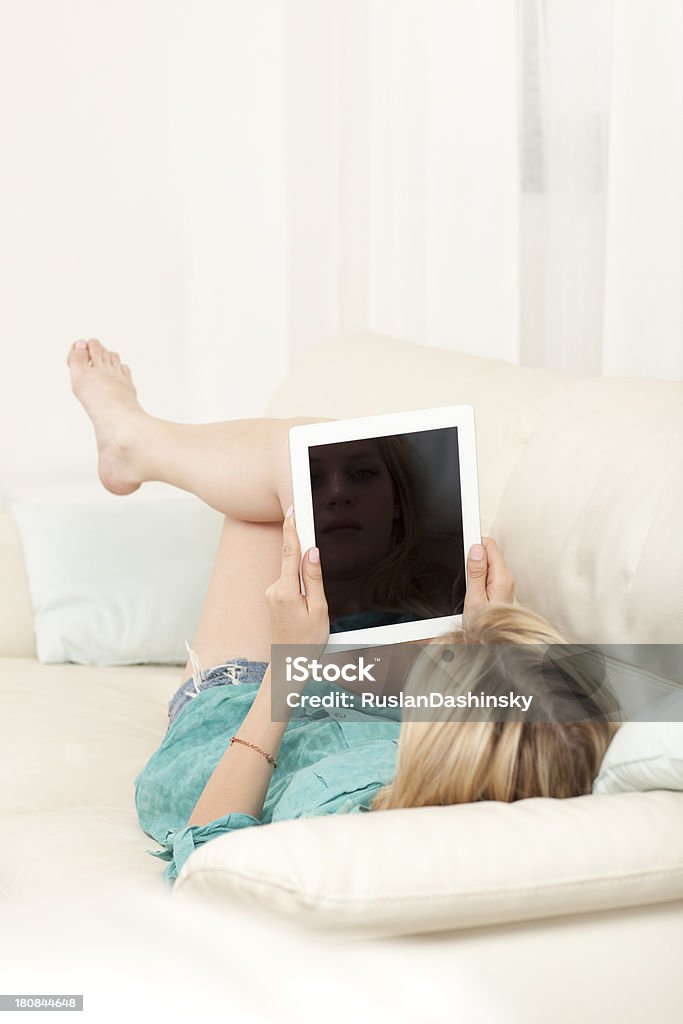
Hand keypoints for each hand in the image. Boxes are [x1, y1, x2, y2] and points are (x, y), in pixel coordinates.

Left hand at [265, 506, 329, 650]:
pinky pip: (290, 584)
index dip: (292, 529)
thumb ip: (314, 579)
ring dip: (306, 584)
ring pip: (293, 575)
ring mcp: (271, 594)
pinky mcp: (272, 597)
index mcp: (285, 591)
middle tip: (316, 586)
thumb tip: (312, 553)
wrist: (289, 662)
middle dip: (308, 566)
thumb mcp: (319, 609)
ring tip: (312, 612)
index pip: (290, 552)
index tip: (293, 510)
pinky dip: (300, 589)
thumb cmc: (307, 640)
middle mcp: (273, 589)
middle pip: (293, 563)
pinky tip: (306, 610)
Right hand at [462, 536, 514, 624]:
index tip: (462, 551)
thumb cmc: (485, 626)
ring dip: (474, 568)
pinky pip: (487, 572)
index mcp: (501, 578)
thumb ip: (476, 573)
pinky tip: (472, 588)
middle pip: (488, 552)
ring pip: (487, 562)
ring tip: (467, 585)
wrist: (493, 643)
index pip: (489, 545)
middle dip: (473, 557)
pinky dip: (477, 575)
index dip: (473, 546)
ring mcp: (503, 583)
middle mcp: (505, 578)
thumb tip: (476, 549)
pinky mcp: (499, 588)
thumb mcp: (474, 599)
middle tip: (464, 575)